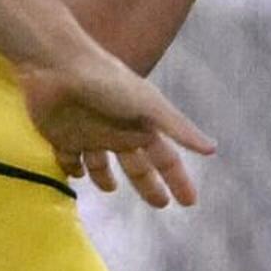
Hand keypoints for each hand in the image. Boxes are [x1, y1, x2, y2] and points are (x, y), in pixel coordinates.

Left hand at [11, 43, 217, 210]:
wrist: (58, 65)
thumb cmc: (107, 82)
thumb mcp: (148, 104)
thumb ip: (177, 128)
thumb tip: (212, 149)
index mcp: (141, 126)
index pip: (165, 159)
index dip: (177, 179)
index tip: (190, 202)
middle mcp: (117, 132)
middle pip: (136, 165)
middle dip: (148, 184)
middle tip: (160, 204)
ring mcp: (88, 134)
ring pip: (100, 163)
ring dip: (104, 177)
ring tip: (109, 189)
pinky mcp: (60, 135)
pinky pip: (68, 158)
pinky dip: (72, 168)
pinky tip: (76, 175)